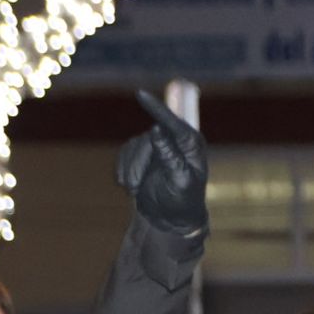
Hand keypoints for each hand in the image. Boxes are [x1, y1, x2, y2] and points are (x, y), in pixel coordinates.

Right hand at [116, 90, 207, 234]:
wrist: (170, 220)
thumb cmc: (182, 202)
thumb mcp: (179, 180)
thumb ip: (169, 155)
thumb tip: (156, 129)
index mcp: (190, 144)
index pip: (171, 123)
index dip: (156, 109)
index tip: (140, 94)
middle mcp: (175, 140)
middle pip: (145, 140)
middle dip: (137, 164)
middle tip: (133, 187)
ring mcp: (157, 144)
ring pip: (132, 147)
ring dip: (130, 171)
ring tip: (136, 190)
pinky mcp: (142, 152)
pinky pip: (124, 154)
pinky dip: (123, 170)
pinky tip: (130, 187)